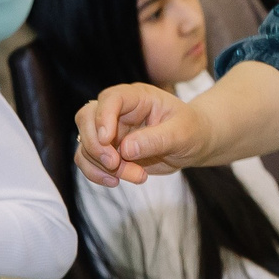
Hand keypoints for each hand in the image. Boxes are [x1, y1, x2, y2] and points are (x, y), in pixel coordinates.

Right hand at [75, 82, 203, 186]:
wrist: (193, 143)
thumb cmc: (191, 130)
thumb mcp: (182, 133)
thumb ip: (156, 139)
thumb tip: (125, 149)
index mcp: (138, 97)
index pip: (110, 98)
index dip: (103, 117)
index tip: (108, 140)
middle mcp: (119, 111)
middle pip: (86, 118)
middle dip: (95, 145)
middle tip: (115, 164)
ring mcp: (110, 130)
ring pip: (85, 144)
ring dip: (102, 166)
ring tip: (137, 175)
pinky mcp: (108, 150)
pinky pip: (88, 160)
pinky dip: (97, 173)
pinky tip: (116, 181)